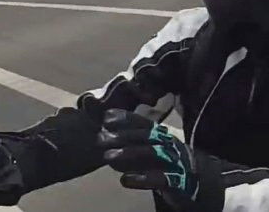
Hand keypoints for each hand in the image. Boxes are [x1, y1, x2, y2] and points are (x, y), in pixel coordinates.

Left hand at [98, 109, 224, 210]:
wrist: (206, 187)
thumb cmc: (171, 165)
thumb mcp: (152, 151)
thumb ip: (131, 145)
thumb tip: (104, 138)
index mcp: (163, 136)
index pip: (143, 123)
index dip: (125, 118)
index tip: (106, 117)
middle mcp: (170, 145)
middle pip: (145, 135)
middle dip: (122, 135)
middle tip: (100, 139)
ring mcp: (176, 162)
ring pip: (152, 153)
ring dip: (128, 153)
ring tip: (108, 158)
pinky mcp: (180, 182)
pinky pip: (161, 178)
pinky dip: (142, 178)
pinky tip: (125, 180)